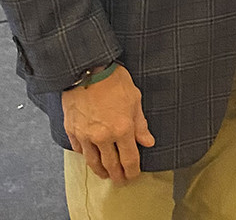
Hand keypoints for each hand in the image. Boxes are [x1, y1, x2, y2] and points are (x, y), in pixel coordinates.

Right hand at [62, 64, 154, 182]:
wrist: (87, 70)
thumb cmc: (114, 80)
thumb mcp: (135, 98)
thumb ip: (140, 124)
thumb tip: (148, 142)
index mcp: (122, 129)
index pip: (129, 159)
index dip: (133, 170)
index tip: (134, 175)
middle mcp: (103, 137)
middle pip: (110, 165)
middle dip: (117, 176)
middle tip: (120, 181)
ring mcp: (86, 136)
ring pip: (93, 162)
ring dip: (100, 171)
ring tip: (105, 175)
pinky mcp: (72, 131)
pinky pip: (79, 150)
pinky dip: (85, 156)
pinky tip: (90, 157)